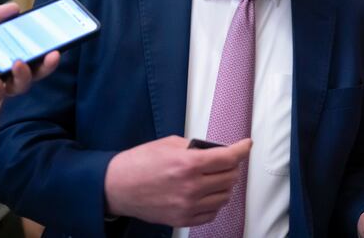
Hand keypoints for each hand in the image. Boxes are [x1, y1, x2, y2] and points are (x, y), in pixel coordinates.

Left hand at [0, 2, 60, 109]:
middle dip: (46, 65)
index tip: (56, 39)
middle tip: (54, 55)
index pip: (30, 50)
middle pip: (33, 71)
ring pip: (21, 85)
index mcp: (3, 52)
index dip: (45, 47)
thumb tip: (15, 6)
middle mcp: (3, 69)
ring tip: (19, 63)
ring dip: (25, 75)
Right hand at [105, 136, 251, 226]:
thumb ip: (196, 147)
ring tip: (216, 177)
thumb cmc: (139, 163)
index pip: (228, 158)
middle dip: (233, 166)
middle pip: (230, 178)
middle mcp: (191, 187)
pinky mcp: (183, 219)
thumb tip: (215, 151)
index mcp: (188, 164)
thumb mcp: (169, 144)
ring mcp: (188, 206)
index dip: (242, 150)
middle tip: (226, 161)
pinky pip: (212, 213)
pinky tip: (207, 193)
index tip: (246, 146)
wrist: (118, 187)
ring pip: (225, 197)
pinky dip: (215, 202)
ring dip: (225, 185)